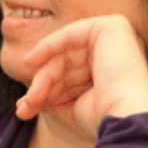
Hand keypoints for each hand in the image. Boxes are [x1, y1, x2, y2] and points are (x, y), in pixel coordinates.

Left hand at [16, 15, 147, 138]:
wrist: (123, 120)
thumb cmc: (103, 119)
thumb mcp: (72, 106)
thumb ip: (52, 96)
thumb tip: (25, 102)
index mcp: (113, 71)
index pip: (73, 75)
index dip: (49, 89)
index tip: (26, 107)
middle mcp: (117, 52)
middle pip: (67, 63)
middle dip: (43, 84)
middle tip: (25, 106)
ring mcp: (117, 38)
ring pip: (66, 53)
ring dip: (44, 77)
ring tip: (30, 100)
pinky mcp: (113, 27)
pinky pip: (72, 33)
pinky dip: (49, 45)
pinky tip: (32, 60)